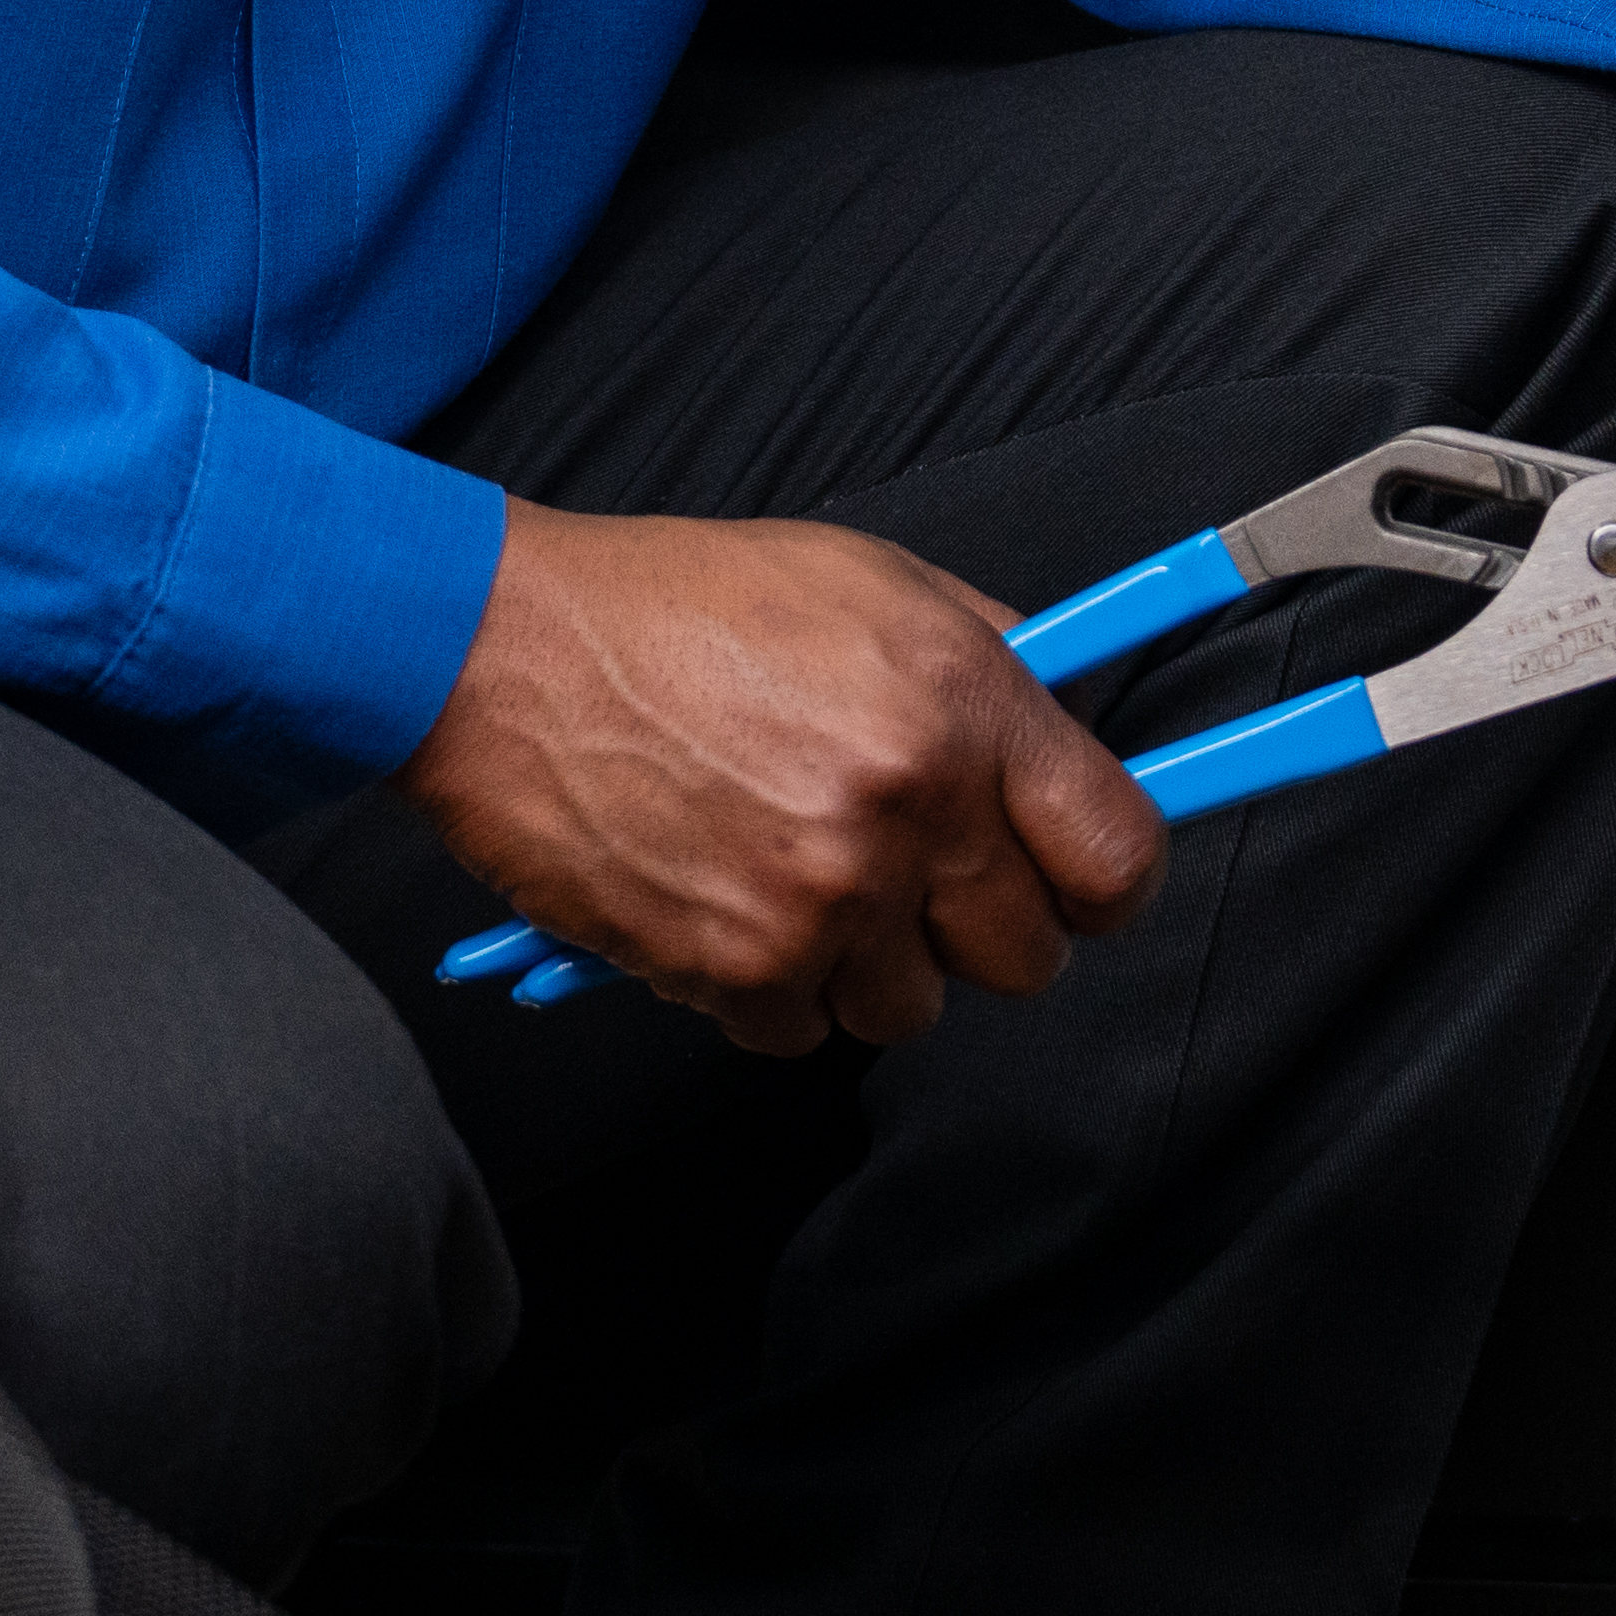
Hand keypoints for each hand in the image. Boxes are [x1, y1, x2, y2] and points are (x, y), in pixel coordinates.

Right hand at [408, 500, 1169, 1053]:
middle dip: (975, 927)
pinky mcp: (731, 967)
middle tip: (909, 873)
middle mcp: (906, 809)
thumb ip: (988, 661)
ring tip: (788, 870)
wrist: (499, 650)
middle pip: (1026, 959)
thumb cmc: (671, 605)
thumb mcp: (867, 581)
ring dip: (862, 962)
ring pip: (908, 1010)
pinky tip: (721, 897)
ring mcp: (820, 899)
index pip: (1117, 855)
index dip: (1106, 885)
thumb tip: (1066, 735)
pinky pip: (797, 1035)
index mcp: (961, 706)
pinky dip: (765, 989)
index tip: (1078, 885)